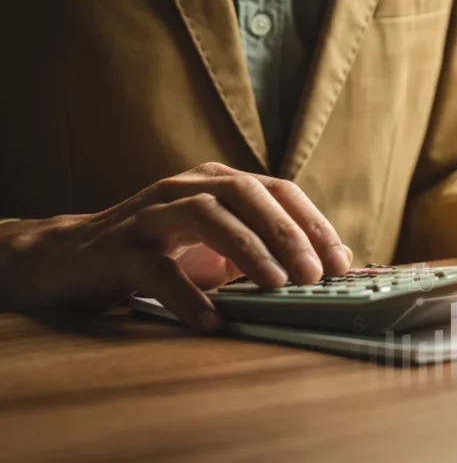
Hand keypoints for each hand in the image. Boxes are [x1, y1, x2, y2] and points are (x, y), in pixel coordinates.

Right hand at [0, 163, 351, 329]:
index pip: (280, 191)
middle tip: (313, 275)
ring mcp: (152, 212)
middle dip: (288, 234)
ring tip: (276, 286)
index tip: (339, 262)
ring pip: (207, 215)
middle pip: (249, 195)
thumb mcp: (218, 245)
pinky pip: (158, 268)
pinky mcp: (119, 247)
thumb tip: (329, 264)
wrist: (71, 258)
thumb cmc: (159, 251)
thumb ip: (265, 247)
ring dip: (248, 250)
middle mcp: (188, 186)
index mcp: (219, 181)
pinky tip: (212, 320)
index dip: (314, 223)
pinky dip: (187, 295)